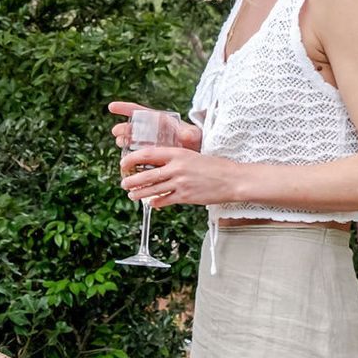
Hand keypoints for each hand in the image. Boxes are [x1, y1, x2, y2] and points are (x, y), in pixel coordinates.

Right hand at [107, 101, 199, 151]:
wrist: (197, 153)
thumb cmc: (195, 139)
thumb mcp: (194, 135)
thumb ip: (190, 134)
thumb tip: (186, 135)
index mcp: (159, 121)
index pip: (139, 111)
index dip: (125, 108)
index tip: (111, 107)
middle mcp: (152, 131)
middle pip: (133, 127)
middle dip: (123, 129)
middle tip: (116, 132)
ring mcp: (150, 143)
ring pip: (133, 140)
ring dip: (124, 141)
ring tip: (120, 143)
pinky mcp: (150, 155)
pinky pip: (137, 154)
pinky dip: (131, 157)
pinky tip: (126, 161)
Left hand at [122, 142, 248, 207]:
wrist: (232, 179)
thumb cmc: (214, 166)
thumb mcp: (192, 155)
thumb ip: (175, 159)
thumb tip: (157, 164)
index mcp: (178, 153)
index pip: (148, 153)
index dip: (132, 158)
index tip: (124, 163)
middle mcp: (177, 167)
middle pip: (147, 174)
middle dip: (132, 180)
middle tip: (124, 182)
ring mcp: (180, 183)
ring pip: (153, 189)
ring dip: (139, 193)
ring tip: (132, 194)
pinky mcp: (185, 197)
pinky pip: (165, 200)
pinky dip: (156, 202)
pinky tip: (151, 203)